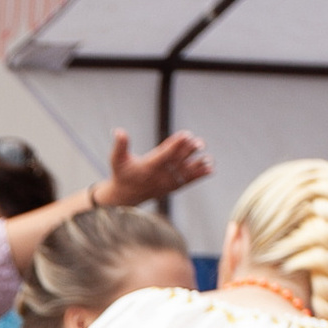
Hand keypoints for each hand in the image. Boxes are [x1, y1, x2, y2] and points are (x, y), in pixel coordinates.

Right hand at [94, 128, 212, 207]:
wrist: (125, 197)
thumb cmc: (122, 174)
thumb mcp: (116, 160)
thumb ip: (119, 146)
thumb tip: (118, 131)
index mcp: (148, 167)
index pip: (164, 154)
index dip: (175, 144)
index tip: (186, 134)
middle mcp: (159, 176)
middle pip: (177, 162)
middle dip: (189, 152)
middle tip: (199, 143)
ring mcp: (166, 182)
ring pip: (184, 172)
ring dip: (197, 165)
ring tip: (209, 158)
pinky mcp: (171, 187)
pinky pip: (187, 181)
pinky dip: (199, 176)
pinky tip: (211, 169)